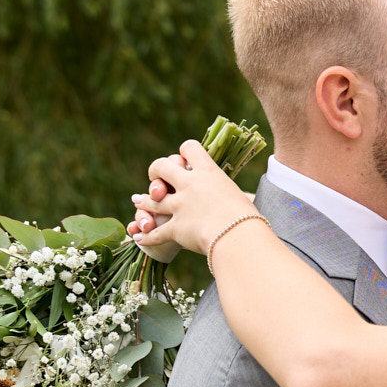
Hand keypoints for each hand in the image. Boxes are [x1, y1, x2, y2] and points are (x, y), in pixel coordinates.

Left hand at [130, 140, 257, 256]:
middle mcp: (189, 185)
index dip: (185, 151)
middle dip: (155, 171)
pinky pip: (155, 233)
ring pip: (151, 199)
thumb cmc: (248, 218)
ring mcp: (179, 206)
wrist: (239, 237)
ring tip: (138, 201)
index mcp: (208, 172)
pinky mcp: (175, 228)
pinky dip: (145, 237)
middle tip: (157, 178)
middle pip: (161, 166)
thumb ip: (229, 194)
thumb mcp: (240, 196)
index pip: (190, 148)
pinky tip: (139, 238)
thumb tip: (239, 200)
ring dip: (143, 201)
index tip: (186, 159)